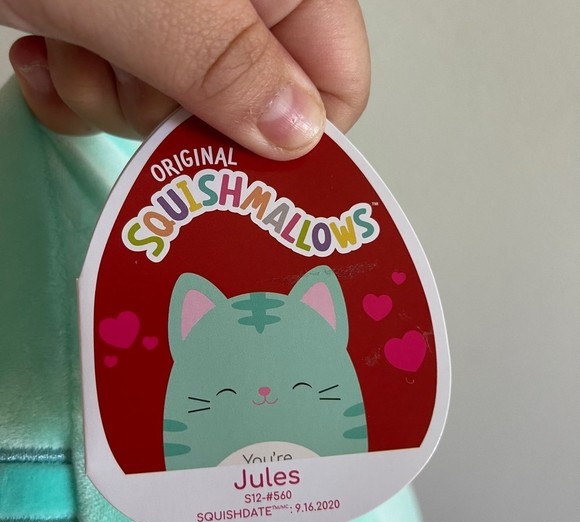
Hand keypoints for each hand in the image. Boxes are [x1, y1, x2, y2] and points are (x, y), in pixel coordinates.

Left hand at [1, 0, 369, 159]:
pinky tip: (44, 52)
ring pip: (176, 113)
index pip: (335, 81)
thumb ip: (227, 61)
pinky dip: (76, 94)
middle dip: (178, 115)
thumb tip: (300, 134)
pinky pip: (120, 100)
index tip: (238, 164)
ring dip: (114, 99)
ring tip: (71, 42)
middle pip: (248, 110)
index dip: (296, 137)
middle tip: (129, 73)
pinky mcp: (118, 30)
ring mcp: (172, 18)